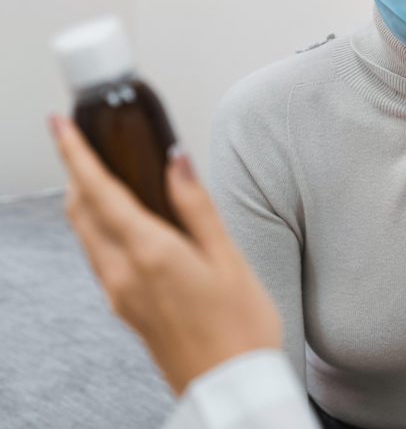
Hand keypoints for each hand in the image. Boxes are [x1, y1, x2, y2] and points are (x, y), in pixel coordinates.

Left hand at [48, 114, 282, 395]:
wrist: (230, 387)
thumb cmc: (240, 328)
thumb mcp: (230, 259)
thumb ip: (198, 207)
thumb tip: (176, 161)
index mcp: (150, 253)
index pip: (98, 191)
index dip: (74, 154)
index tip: (60, 124)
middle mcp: (124, 273)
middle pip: (81, 211)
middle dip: (76, 172)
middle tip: (81, 141)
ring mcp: (120, 294)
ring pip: (85, 235)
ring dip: (84, 199)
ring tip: (100, 172)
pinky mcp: (126, 308)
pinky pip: (99, 257)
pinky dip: (98, 226)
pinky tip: (121, 221)